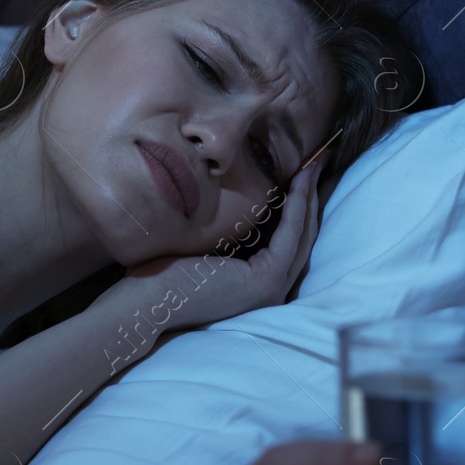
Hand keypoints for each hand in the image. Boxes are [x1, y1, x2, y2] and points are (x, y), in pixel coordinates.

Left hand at [92, 154, 326, 332]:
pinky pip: (290, 236)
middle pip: (301, 237)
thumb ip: (227, 233)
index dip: (296, 206)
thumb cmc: (161, 275)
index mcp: (255, 287)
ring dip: (309, 197)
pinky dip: (297, 206)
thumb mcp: (204, 246)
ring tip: (314, 164)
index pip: (285, 242)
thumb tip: (236, 202)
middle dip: (310, 197)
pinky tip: (299, 181)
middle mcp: (270, 293)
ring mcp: (272, 291)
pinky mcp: (267, 281)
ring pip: (301, 235)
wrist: (146, 302)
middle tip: (318, 162)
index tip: (300, 174)